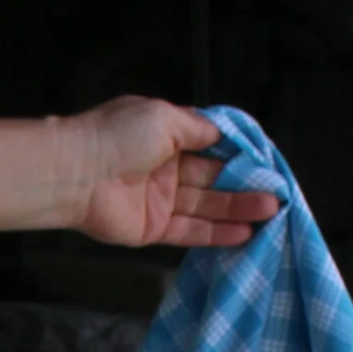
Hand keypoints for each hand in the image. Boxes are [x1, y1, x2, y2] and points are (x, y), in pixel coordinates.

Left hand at [68, 99, 283, 249]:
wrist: (75, 174)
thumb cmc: (118, 137)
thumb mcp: (165, 118)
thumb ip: (197, 128)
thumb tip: (221, 132)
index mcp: (166, 136)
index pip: (210, 146)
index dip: (238, 155)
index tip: (267, 163)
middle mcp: (165, 167)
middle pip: (213, 178)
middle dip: (245, 185)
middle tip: (277, 193)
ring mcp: (159, 199)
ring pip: (206, 206)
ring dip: (238, 209)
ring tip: (271, 212)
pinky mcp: (152, 228)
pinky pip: (189, 232)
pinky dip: (216, 233)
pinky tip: (244, 233)